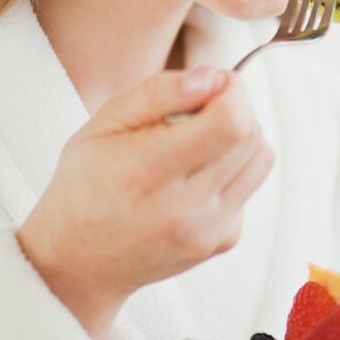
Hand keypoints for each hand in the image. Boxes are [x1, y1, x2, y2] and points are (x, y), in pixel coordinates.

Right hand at [16, 66, 273, 339]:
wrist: (79, 261)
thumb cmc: (85, 187)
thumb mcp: (105, 123)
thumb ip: (160, 92)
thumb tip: (212, 78)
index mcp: (150, 171)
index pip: (231, 122)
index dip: (231, 90)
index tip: (211, 84)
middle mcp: (185, 208)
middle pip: (251, 136)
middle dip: (235, 107)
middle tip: (200, 108)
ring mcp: (208, 230)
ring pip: (260, 159)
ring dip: (241, 136)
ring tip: (201, 137)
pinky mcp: (223, 241)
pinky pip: (250, 187)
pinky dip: (233, 169)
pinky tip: (197, 173)